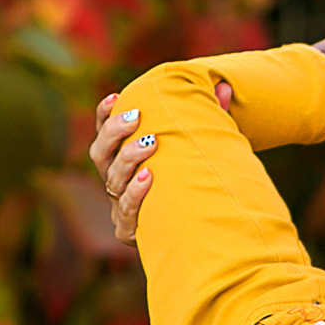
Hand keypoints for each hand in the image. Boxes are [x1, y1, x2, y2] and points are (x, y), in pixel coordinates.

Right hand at [88, 81, 233, 244]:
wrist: (202, 237)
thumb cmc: (197, 185)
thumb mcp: (201, 149)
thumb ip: (210, 119)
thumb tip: (225, 87)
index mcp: (124, 161)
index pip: (105, 133)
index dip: (105, 115)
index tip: (116, 96)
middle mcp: (116, 181)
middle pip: (100, 153)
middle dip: (114, 132)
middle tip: (135, 117)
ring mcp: (119, 206)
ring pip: (112, 179)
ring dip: (129, 158)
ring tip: (150, 142)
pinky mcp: (128, 230)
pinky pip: (126, 210)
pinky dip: (136, 193)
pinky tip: (149, 177)